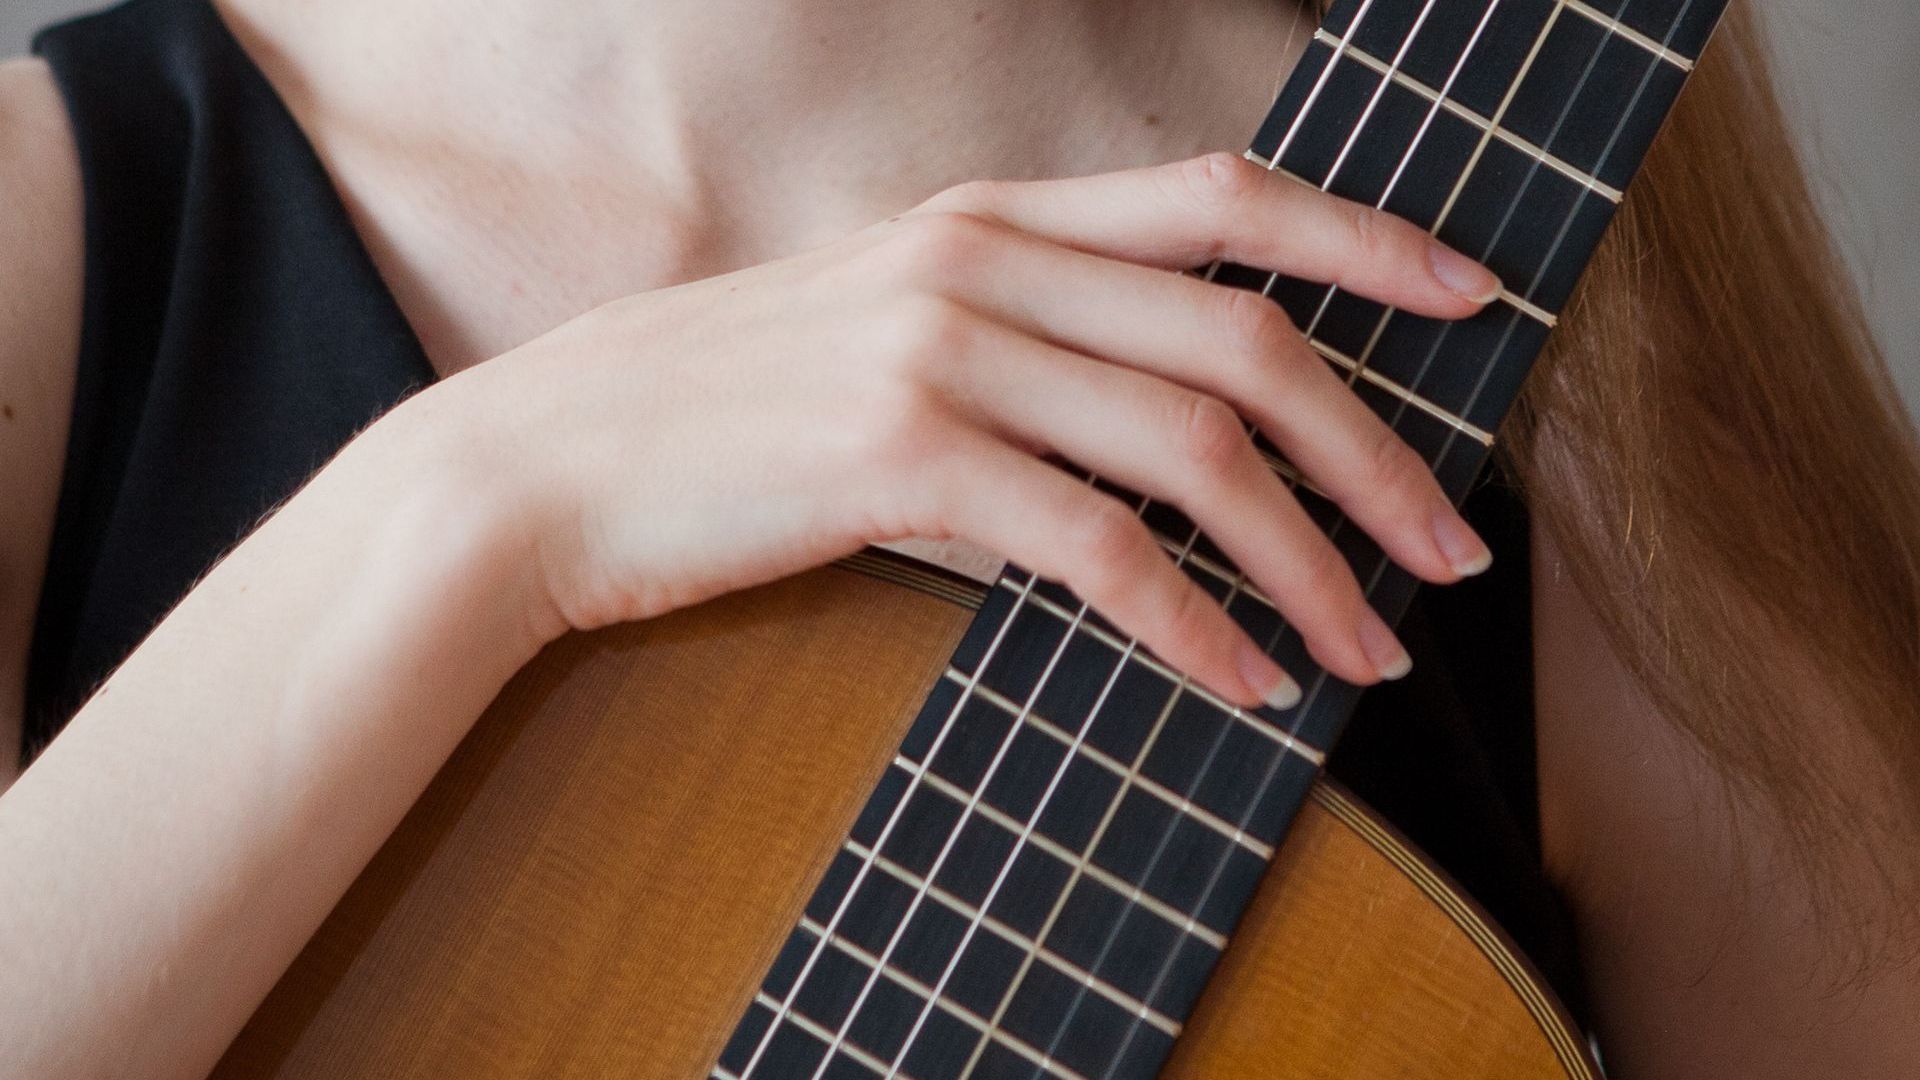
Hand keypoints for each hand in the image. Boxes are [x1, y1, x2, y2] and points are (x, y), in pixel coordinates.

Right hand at [452, 152, 1502, 708]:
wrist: (550, 458)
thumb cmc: (723, 412)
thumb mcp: (883, 343)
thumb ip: (1022, 374)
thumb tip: (1153, 481)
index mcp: (988, 216)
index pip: (1220, 199)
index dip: (1364, 240)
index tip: (1469, 299)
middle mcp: (980, 260)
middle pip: (1245, 334)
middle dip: (1375, 448)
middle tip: (1451, 547)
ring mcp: (942, 350)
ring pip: (1196, 447)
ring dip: (1310, 559)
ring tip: (1370, 645)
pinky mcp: (902, 457)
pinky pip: (1100, 549)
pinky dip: (1193, 623)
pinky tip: (1243, 680)